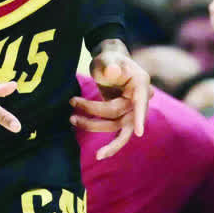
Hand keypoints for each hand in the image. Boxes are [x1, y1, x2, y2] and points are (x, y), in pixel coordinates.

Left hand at [71, 39, 150, 159]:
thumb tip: (112, 71)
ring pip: (116, 127)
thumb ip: (109, 63)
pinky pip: (118, 133)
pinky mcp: (123, 117)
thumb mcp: (107, 57)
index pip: (141, 100)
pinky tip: (99, 155)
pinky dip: (110, 145)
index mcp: (141, 83)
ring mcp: (132, 110)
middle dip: (95, 116)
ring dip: (93, 126)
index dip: (140, 115)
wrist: (109, 63)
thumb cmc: (108, 59)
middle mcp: (140, 99)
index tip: (139, 132)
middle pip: (120, 115)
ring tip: (72, 120)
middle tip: (72, 115)